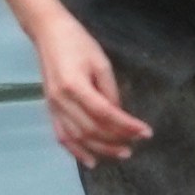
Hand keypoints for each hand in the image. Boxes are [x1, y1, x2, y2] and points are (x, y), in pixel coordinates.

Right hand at [31, 15, 151, 164]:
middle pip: (91, 129)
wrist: (48, 33)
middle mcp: (61, 100)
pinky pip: (61, 135)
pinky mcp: (49, 109)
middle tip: (136, 145)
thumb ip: (110, 91)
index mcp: (75, 86)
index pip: (105, 114)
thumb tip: (119, 115)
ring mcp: (53, 106)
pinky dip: (75, 151)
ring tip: (121, 153)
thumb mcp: (101, 63)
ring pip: (77, 137)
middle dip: (116, 140)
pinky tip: (90, 161)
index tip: (146, 132)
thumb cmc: (78, 43)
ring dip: (100, 149)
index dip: (126, 126)